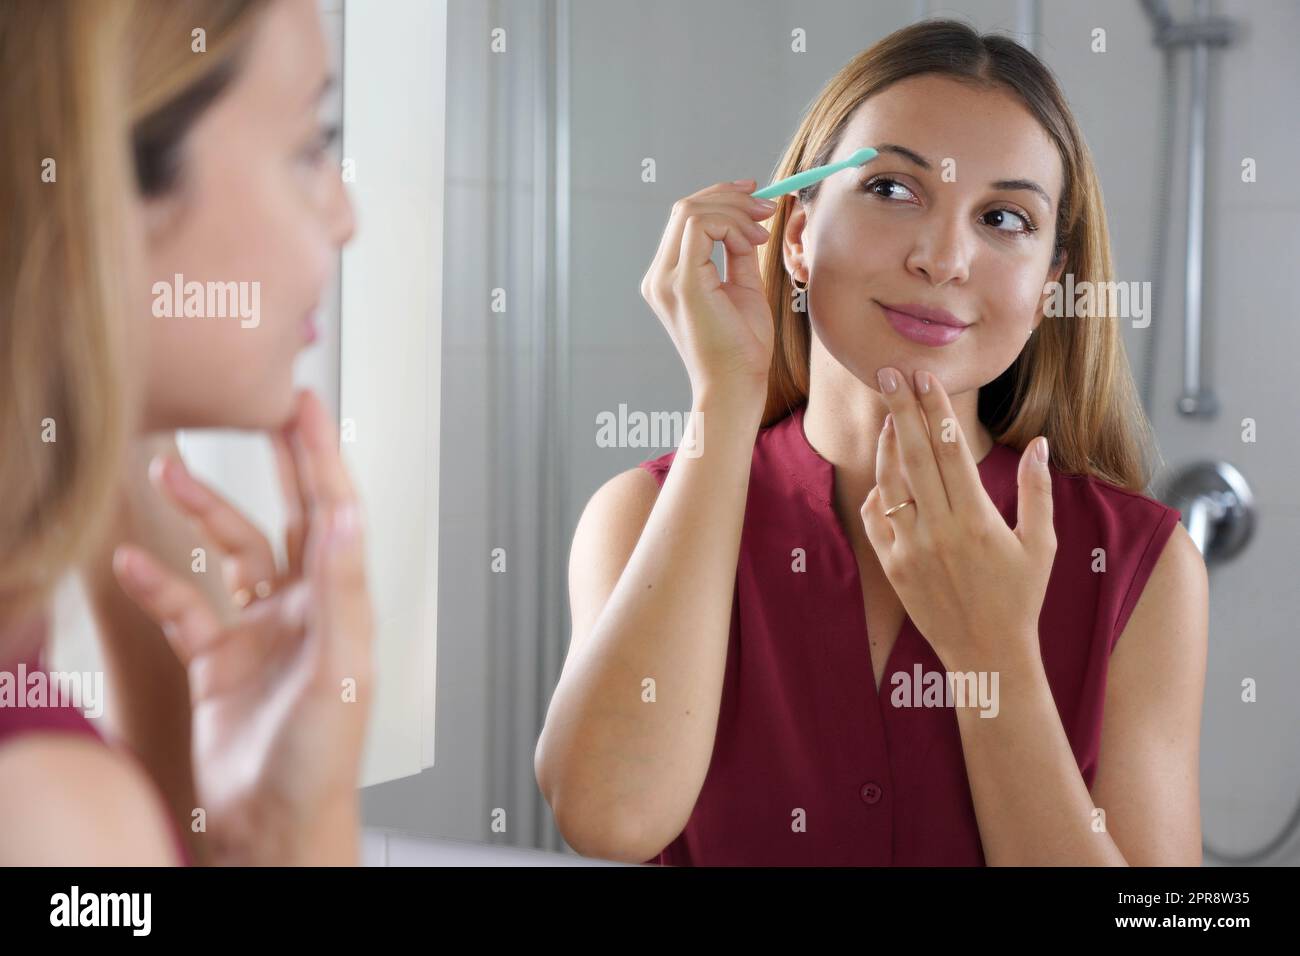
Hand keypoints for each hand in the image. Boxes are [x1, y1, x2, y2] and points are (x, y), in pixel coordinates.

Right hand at [111, 390, 373, 864]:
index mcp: (341, 604)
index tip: (305, 405)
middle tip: (259, 408)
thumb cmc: (321, 758)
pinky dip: (158, 581)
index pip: (333, 512)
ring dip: (203, 512)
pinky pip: (186, 605)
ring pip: (233, 551)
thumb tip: (348, 516)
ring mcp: (261, 629)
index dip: (319, 456)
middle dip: (277, 462)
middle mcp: (305, 607)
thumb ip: (342, 592)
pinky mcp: (220, 658)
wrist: (276, 823)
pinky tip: (130, 559)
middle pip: (291, 515)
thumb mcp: (339, 670)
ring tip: (166, 472)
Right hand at [640, 179, 776, 405]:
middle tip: (765, 206)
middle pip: (684, 208)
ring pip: (691, 211)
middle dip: (729, 197)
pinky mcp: (682, 283)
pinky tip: (754, 243)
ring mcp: (666, 280)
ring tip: (762, 231)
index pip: (684, 219)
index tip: (756, 200)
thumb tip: (747, 221)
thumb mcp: (742, 288)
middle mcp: (659, 277)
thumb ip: (737, 254)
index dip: (720, 199)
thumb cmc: (741, 348)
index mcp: (668, 278)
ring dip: (734, 212)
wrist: (736, 386)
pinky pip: (701, 228)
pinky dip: (732, 226)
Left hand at [860, 367, 1055, 669]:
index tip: (925, 376)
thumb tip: (1039, 443)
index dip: (935, 408)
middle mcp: (939, 528)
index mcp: (976, 518)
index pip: (949, 448)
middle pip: (913, 454)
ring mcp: (910, 548)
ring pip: (889, 482)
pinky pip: (875, 518)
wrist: (987, 655)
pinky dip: (877, 494)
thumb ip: (1037, 491)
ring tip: (888, 416)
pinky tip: (885, 476)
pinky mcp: (892, 566)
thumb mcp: (1041, 544)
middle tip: (887, 372)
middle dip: (900, 408)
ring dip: (887, 445)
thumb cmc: (1020, 597)